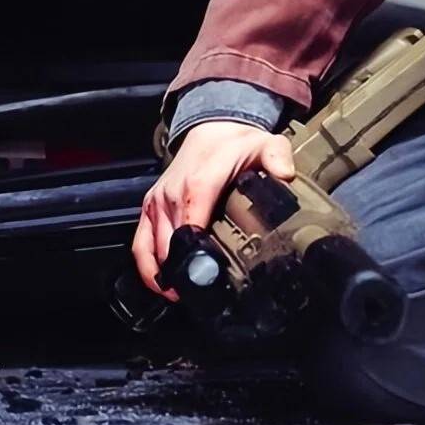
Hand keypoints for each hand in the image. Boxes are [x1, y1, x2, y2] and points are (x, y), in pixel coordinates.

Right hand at [129, 120, 295, 299]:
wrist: (212, 128)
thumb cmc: (235, 143)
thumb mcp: (264, 144)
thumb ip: (276, 157)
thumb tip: (285, 174)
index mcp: (198, 183)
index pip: (190, 226)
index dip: (196, 257)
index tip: (206, 279)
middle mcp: (173, 194)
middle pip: (170, 245)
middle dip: (183, 273)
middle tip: (202, 296)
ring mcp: (158, 201)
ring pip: (153, 248)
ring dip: (165, 274)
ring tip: (184, 295)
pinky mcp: (150, 205)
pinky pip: (139, 241)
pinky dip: (146, 265)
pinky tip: (161, 283)